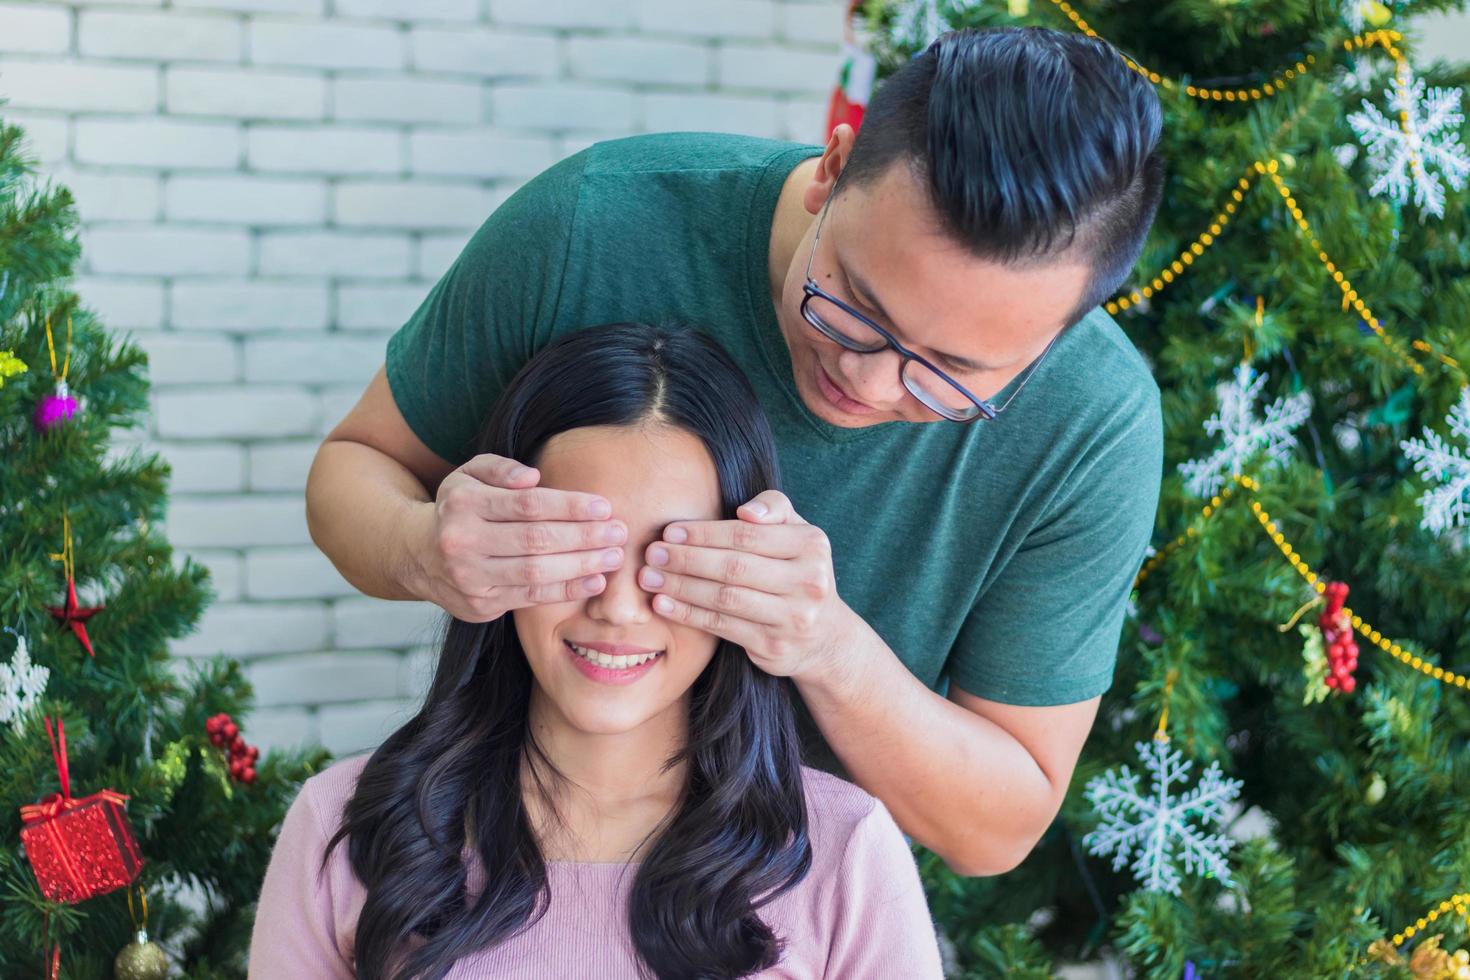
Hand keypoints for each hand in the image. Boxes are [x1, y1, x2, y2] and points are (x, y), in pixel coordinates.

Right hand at [409, 453, 626, 621]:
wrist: (417, 554)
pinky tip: (594, 580)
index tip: (603, 507)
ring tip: (613, 557)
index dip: (570, 507)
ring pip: (536, 572)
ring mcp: (470, 577)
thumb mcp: (469, 474)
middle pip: (536, 540)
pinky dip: (566, 590)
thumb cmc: (459, 508)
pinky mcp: (480, 605)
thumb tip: (533, 477)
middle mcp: (463, 542)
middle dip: (584, 537)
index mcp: (464, 504)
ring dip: (581, 566)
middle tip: (619, 532)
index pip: (527, 506)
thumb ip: (501, 468)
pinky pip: (531, 597)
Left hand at [636, 490, 851, 678]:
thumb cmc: (797, 572)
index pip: (747, 536)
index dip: (704, 533)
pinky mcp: (774, 646)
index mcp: (812, 545)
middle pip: (734, 567)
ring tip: (648, 578)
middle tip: (652, 553)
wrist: (823, 637)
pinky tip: (663, 603)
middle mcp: (808, 582)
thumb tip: (745, 512)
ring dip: (681, 586)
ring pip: (725, 598)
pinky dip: (688, 614)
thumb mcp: (798, 533)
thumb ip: (774, 508)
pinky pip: (722, 626)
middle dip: (686, 559)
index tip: (670, 532)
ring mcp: (793, 617)